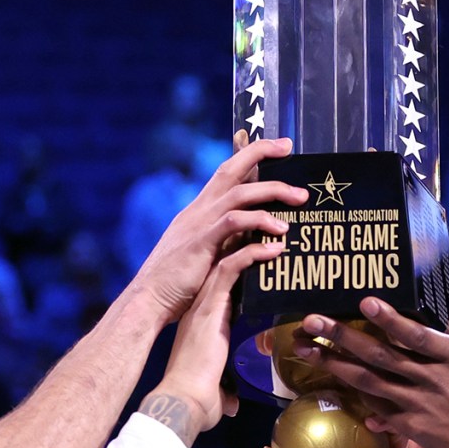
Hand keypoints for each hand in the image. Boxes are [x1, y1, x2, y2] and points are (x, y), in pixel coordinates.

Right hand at [124, 137, 308, 325]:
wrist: (148, 301)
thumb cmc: (177, 284)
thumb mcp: (202, 254)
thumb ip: (224, 240)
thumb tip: (251, 236)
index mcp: (198, 211)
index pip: (225, 172)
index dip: (249, 154)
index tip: (276, 146)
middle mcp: (198, 211)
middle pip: (231, 169)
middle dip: (261, 153)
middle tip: (289, 147)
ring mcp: (198, 225)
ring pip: (239, 194)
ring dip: (272, 192)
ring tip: (300, 199)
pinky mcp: (201, 244)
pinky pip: (234, 225)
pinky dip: (259, 224)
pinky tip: (280, 238)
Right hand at [138, 243, 276, 445]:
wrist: (182, 401)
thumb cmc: (196, 400)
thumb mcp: (216, 391)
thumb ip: (225, 391)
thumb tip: (231, 405)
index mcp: (204, 320)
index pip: (226, 281)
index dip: (244, 262)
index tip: (266, 252)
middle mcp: (202, 304)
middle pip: (225, 259)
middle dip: (248, 239)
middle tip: (276, 227)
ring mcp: (204, 302)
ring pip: (227, 255)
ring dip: (253, 239)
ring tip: (281, 229)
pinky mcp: (210, 304)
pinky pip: (230, 267)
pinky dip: (252, 253)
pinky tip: (275, 248)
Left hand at [294, 302, 448, 447]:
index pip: (415, 333)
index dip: (388, 317)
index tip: (362, 302)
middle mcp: (434, 379)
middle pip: (379, 355)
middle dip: (341, 337)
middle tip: (311, 322)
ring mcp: (420, 406)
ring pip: (369, 382)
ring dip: (335, 366)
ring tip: (307, 352)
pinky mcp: (414, 430)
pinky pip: (379, 412)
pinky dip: (358, 402)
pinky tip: (332, 391)